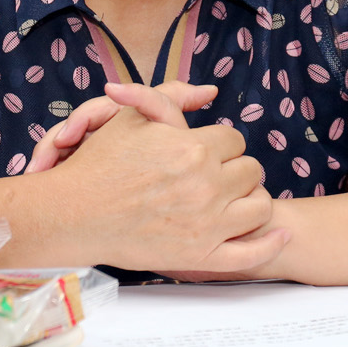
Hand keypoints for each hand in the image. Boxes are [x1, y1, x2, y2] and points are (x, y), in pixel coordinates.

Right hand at [14, 84, 285, 271]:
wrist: (70, 215)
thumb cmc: (96, 168)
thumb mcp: (128, 121)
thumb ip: (167, 99)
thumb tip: (209, 91)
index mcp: (191, 149)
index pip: (233, 140)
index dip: (220, 145)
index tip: (205, 153)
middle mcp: (205, 185)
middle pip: (250, 170)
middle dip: (234, 170)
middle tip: (213, 177)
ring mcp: (206, 224)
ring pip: (259, 206)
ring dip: (249, 201)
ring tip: (229, 201)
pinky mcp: (201, 255)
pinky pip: (253, 252)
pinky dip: (270, 243)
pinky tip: (277, 234)